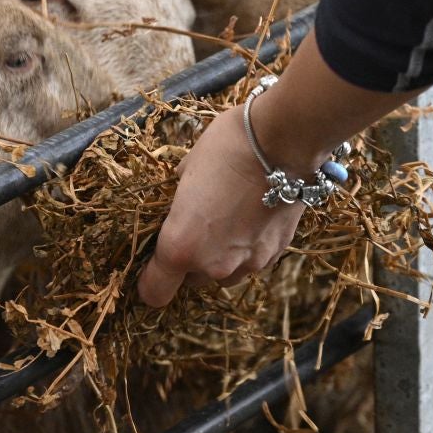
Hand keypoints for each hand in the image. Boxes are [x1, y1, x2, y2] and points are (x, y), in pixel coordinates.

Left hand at [135, 105, 302, 306]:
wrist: (283, 140)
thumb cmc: (224, 149)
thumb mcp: (184, 171)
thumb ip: (179, 203)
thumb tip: (181, 204)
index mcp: (180, 247)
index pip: (155, 291)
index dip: (149, 281)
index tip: (151, 266)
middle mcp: (214, 265)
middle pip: (192, 281)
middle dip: (189, 261)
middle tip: (195, 227)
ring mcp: (249, 262)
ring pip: (225, 274)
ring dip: (220, 257)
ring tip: (226, 221)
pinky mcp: (277, 252)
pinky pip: (253, 260)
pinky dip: (248, 247)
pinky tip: (251, 216)